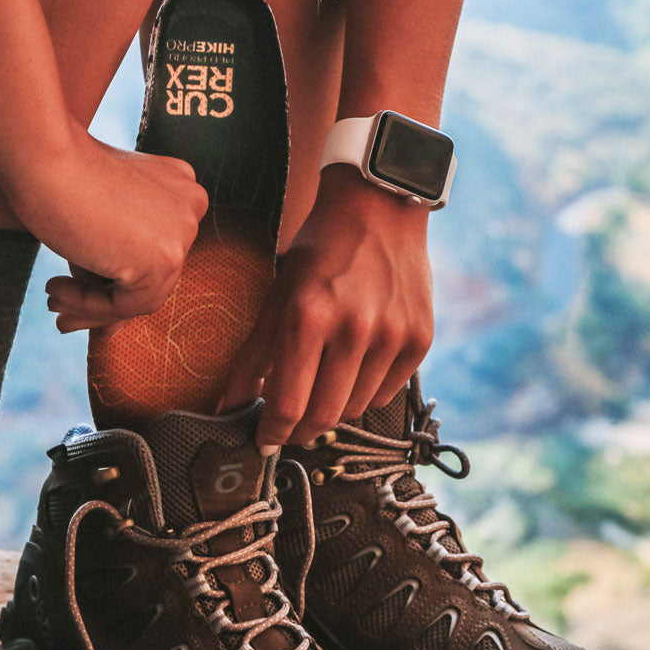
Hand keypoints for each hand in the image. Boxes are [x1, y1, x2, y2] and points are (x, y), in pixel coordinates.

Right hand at [5, 119, 208, 331]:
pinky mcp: (165, 258)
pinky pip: (128, 304)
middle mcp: (191, 208)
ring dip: (93, 306)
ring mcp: (182, 233)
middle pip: (152, 274)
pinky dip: (90, 305)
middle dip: (104, 299)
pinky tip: (54, 290)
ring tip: (52, 303)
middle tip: (59, 307)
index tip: (80, 290)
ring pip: (142, 294)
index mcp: (180, 189)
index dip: (119, 277)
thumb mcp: (96, 216)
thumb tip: (112, 325)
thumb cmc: (54, 173)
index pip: (154, 249)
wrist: (41, 153)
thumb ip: (113, 255)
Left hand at [220, 166, 433, 447]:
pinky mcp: (420, 340)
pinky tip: (354, 369)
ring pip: (356, 409)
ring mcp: (392, 336)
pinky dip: (365, 391)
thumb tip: (229, 407)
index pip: (288, 405)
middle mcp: (355, 329)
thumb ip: (252, 357)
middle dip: (301, 430)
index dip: (273, 433)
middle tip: (290, 425)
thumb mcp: (278, 296)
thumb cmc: (320, 251)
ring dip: (334, 408)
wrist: (380, 209)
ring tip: (323, 387)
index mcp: (309, 317)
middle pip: (324, 417)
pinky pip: (386, 393)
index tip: (265, 440)